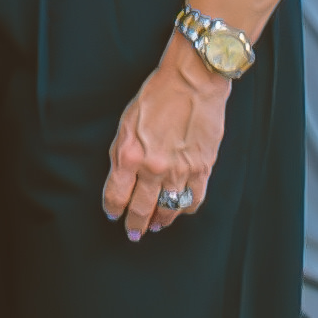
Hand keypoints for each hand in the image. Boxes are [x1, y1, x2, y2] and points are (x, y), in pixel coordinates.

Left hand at [109, 46, 232, 239]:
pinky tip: (180, 210)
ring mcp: (180, 171)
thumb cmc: (155, 98)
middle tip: (134, 232)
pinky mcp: (203, 169)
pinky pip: (194, 199)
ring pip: (169, 208)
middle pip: (142, 208)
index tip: (113, 215)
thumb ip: (122, 154)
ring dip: (162, 220)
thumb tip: (122, 179)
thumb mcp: (125, 125)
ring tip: (156, 226)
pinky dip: (186, 208)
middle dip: (136, 223)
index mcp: (129, 155)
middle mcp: (154, 167)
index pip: (117, 195)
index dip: (114, 209)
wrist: (191, 84)